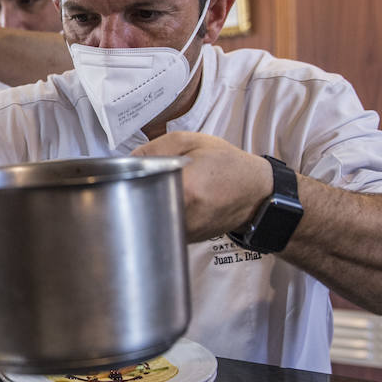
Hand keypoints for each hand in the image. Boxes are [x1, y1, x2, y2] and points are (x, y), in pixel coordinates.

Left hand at [131, 131, 273, 240]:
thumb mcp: (190, 141)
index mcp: (186, 187)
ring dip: (146, 208)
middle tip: (135, 183)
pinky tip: (167, 203)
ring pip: (151, 221)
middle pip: (141, 208)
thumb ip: (154, 148)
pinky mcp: (188, 240)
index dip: (126, 182)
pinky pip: (163, 228)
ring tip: (154, 192)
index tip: (124, 176)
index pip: (139, 189)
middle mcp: (186, 215)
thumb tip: (126, 159)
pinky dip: (160, 216)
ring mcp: (187, 232)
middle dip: (133, 195)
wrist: (257, 192)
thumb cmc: (228, 164)